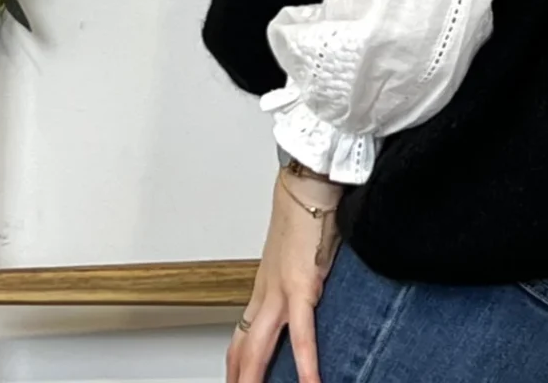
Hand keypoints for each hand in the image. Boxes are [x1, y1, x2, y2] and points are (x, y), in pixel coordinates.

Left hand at [227, 169, 344, 382]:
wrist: (308, 184)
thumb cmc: (308, 212)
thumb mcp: (299, 255)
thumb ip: (301, 278)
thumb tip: (311, 291)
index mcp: (266, 287)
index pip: (243, 336)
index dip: (237, 366)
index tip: (236, 381)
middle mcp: (267, 293)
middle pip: (243, 350)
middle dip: (239, 380)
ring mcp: (280, 291)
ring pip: (259, 348)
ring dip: (254, 380)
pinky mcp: (302, 285)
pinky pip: (303, 333)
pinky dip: (306, 364)